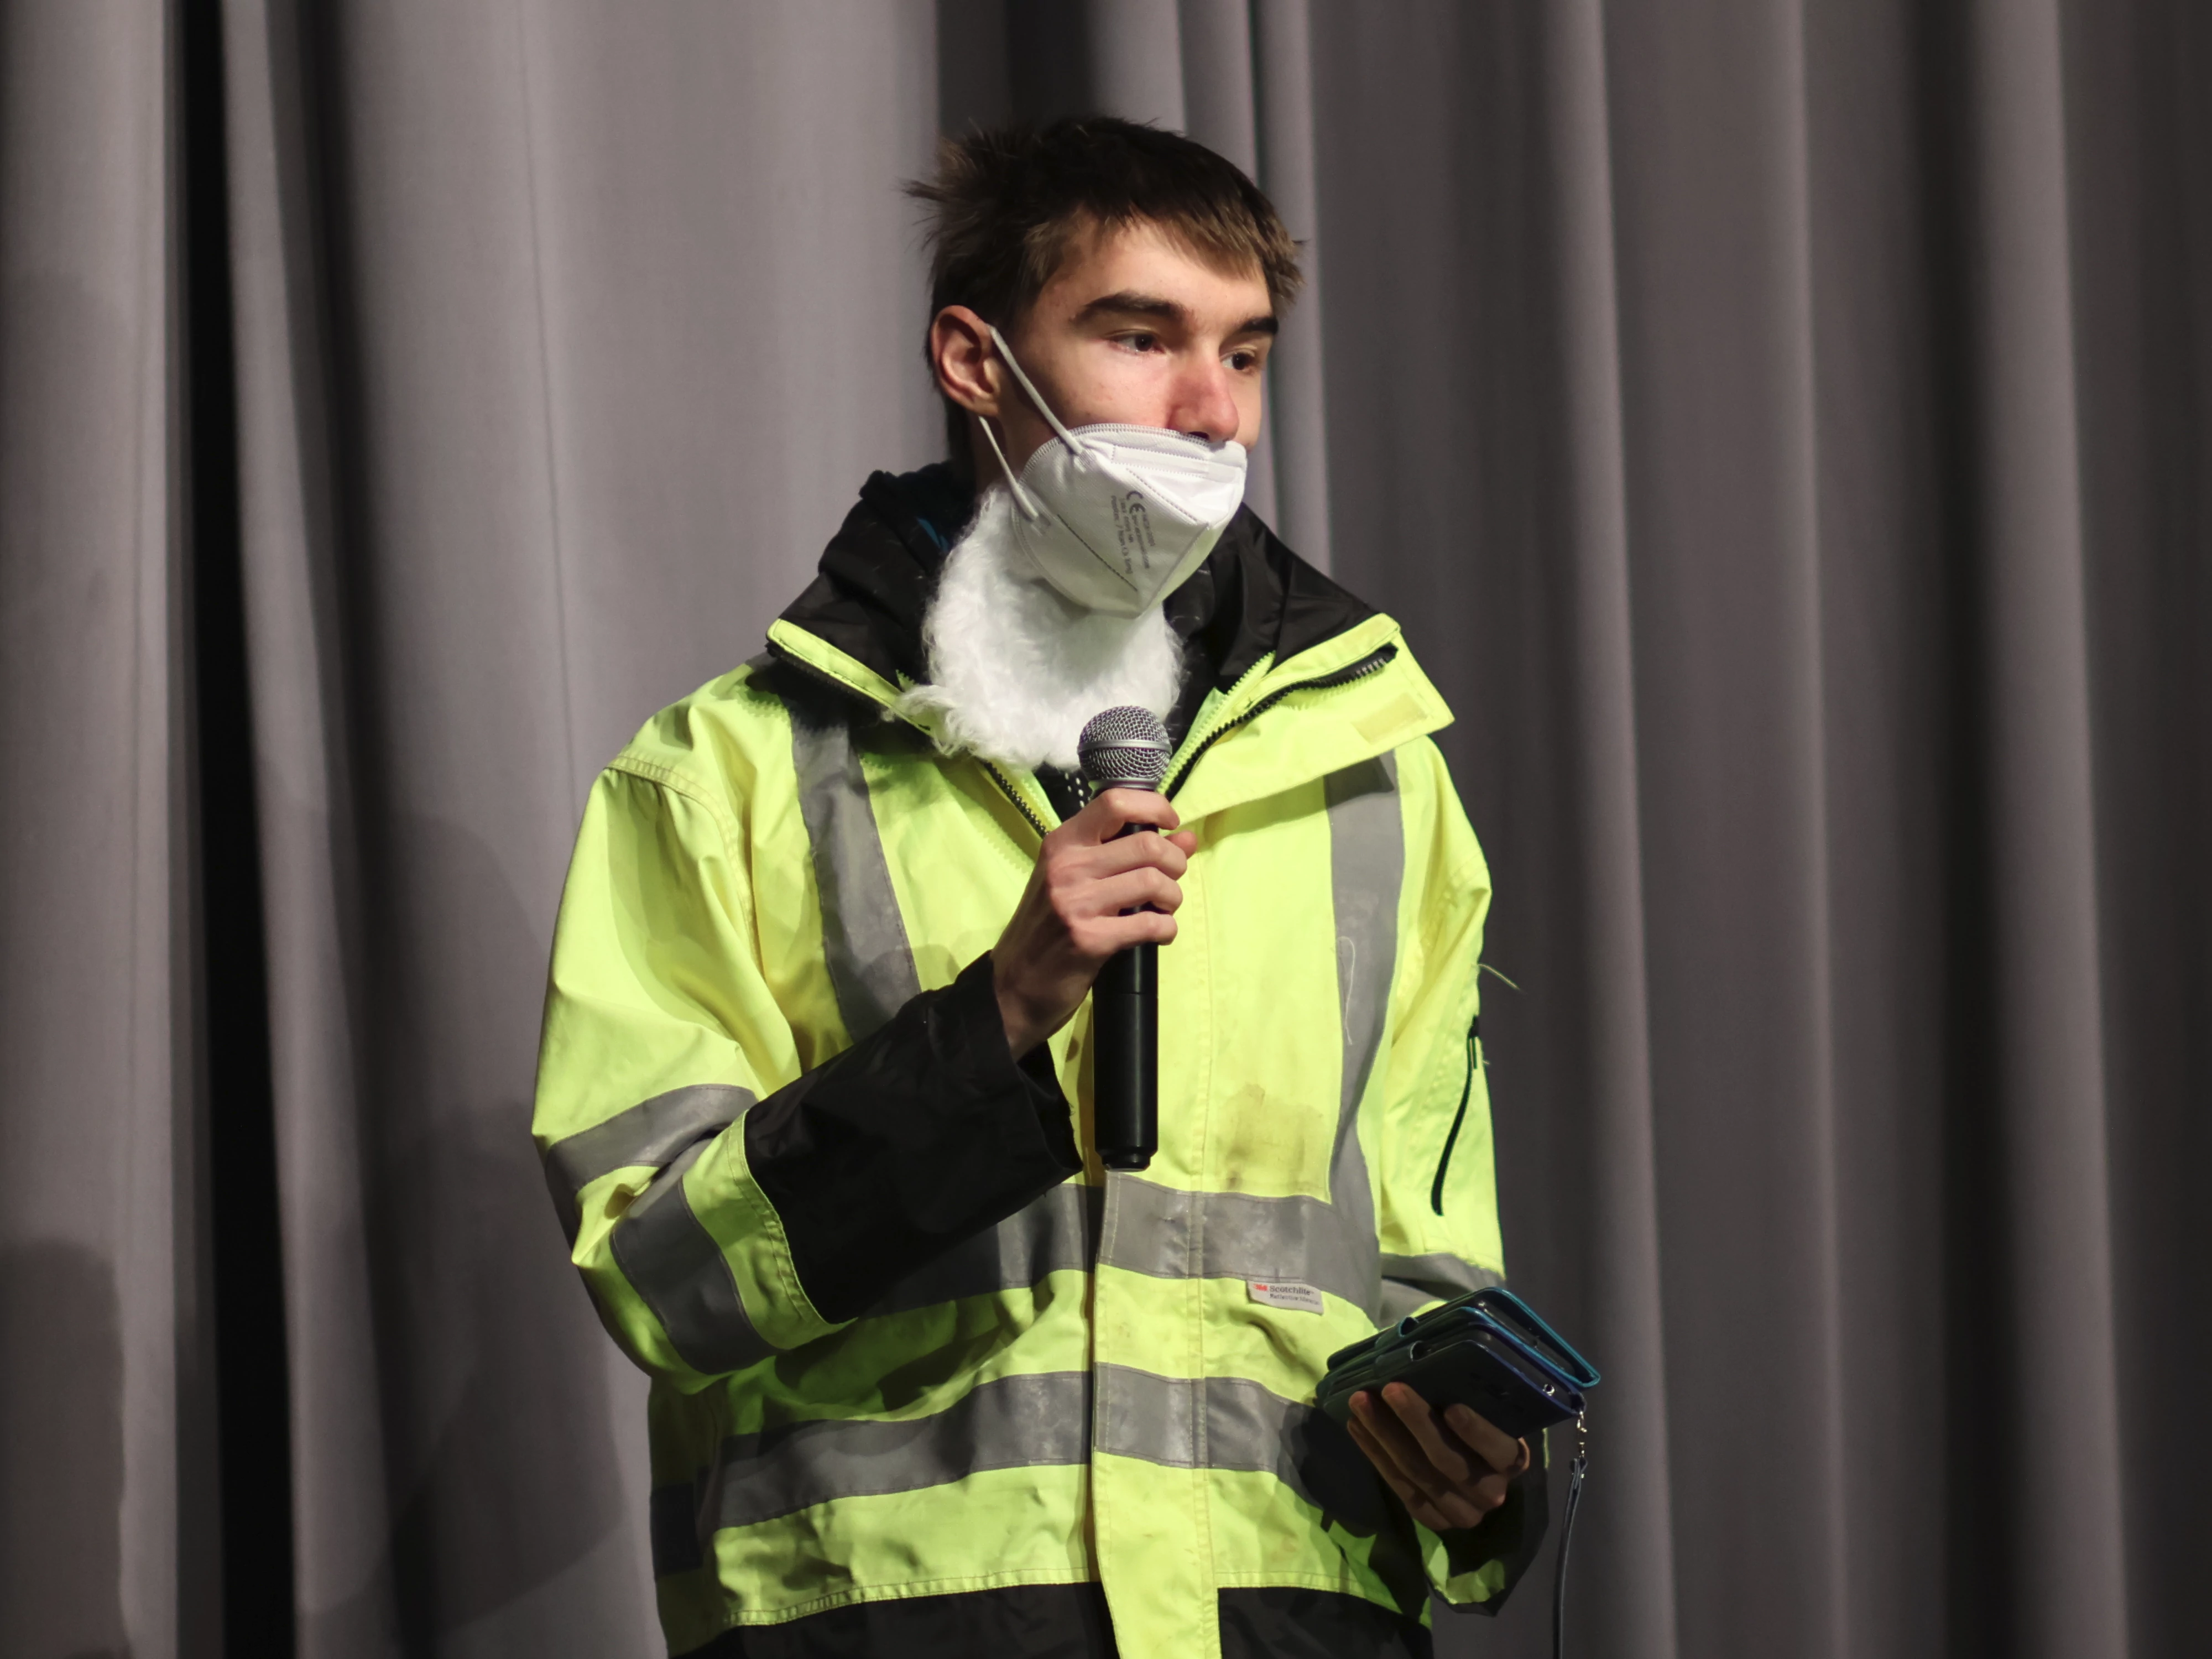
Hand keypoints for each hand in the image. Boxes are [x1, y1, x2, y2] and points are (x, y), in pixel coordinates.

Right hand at [993, 788, 1196, 1056]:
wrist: (1014, 984)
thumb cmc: (1048, 926)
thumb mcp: (1075, 880)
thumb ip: (1126, 853)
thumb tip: (1187, 837)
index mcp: (1062, 843)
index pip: (1115, 802)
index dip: (1155, 808)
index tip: (1171, 825)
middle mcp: (1067, 867)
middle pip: (1147, 845)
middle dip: (1175, 862)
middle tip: (1171, 879)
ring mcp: (1076, 903)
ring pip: (1154, 882)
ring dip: (1173, 897)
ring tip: (1164, 907)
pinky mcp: (1090, 939)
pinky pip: (1151, 924)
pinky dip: (1166, 929)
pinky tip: (1158, 933)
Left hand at [1346, 1383, 1530, 1531]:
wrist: (1481, 1472)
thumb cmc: (1483, 1426)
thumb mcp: (1490, 1412)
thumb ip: (1474, 1398)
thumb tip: (1435, 1362)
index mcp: (1512, 1462)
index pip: (1500, 1450)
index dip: (1476, 1432)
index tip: (1452, 1407)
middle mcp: (1490, 1493)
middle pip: (1448, 1460)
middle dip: (1415, 1422)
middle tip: (1390, 1389)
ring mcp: (1460, 1512)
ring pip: (1417, 1474)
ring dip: (1384, 1435)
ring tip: (1361, 1403)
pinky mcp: (1432, 1520)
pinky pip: (1399, 1487)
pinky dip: (1375, 1454)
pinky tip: (1356, 1427)